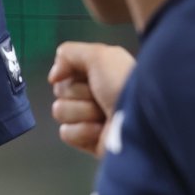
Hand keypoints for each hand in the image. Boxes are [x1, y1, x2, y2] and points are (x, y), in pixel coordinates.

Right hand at [48, 42, 135, 157]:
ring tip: (105, 115)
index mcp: (97, 73)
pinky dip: (84, 131)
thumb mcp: (100, 55)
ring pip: (60, 111)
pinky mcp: (88, 141)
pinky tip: (102, 131)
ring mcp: (90, 119)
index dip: (72, 73)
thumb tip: (53, 77)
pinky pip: (66, 133)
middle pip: (60, 91)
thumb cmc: (123, 84)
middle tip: (101, 97)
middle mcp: (93, 94)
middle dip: (80, 94)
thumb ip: (69, 53)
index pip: (64, 71)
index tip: (91, 76)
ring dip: (83, 112)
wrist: (142, 121)